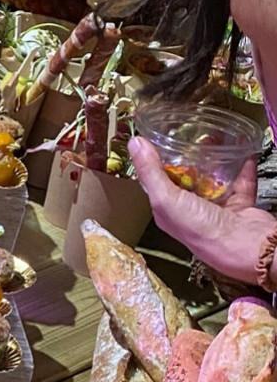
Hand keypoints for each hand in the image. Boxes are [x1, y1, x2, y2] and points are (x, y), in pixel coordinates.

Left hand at [129, 136, 275, 284]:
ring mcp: (216, 207)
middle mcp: (190, 210)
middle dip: (185, 157)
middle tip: (186, 135)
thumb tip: (135, 144)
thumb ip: (150, 172)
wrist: (246, 246)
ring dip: (212, 159)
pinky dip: (241, 166)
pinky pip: (241, 180)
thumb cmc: (202, 231)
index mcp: (167, 211)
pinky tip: (241, 151)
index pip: (155, 182)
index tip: (153, 138)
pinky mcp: (240, 204)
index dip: (153, 161)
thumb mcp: (165, 199)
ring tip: (212, 138)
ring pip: (213, 178)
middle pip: (185, 178)